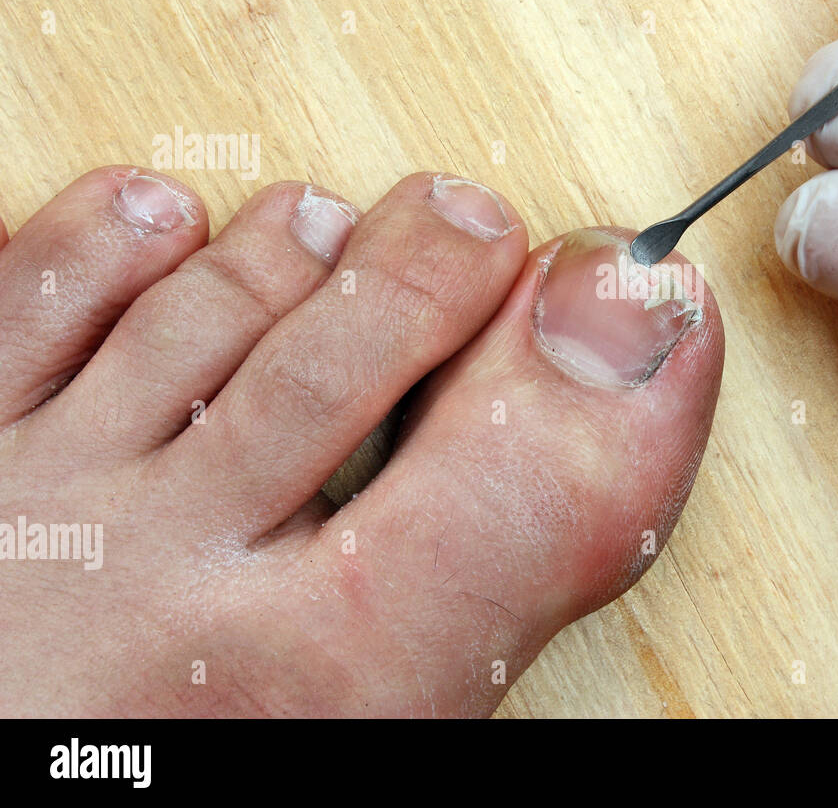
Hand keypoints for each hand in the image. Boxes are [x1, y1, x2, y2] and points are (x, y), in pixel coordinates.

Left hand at [0, 168, 720, 714]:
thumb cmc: (171, 742)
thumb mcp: (367, 712)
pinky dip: (122, 236)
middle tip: (478, 233)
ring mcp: (43, 507)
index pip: (527, 501)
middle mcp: (168, 593)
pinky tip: (168, 234)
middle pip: (353, 356)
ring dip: (300, 237)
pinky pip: (39, 289)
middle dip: (444, 264)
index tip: (645, 313)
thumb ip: (499, 564)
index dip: (613, 385)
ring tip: (336, 228)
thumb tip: (617, 394)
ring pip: (211, 302)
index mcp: (316, 692)